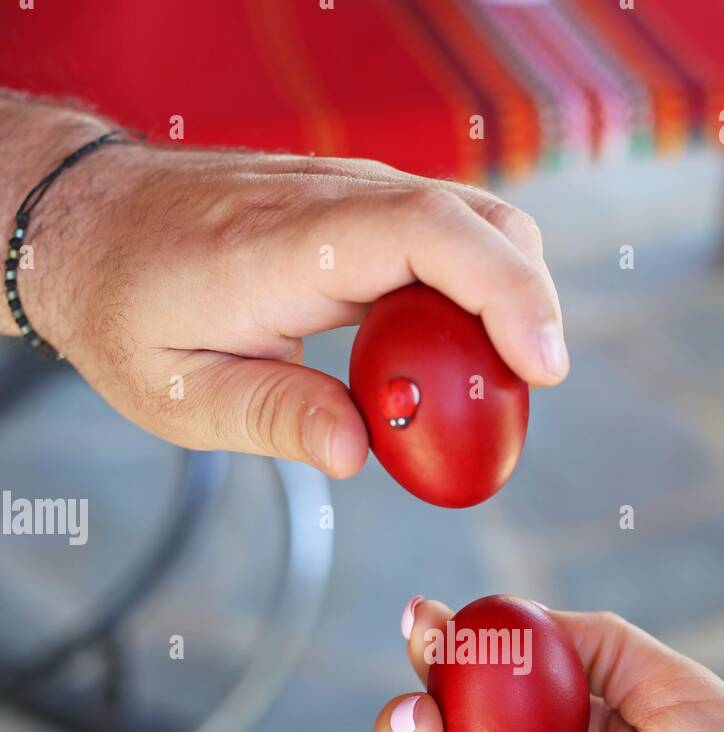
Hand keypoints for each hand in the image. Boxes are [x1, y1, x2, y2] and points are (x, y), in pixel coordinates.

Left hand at [2, 98, 566, 473]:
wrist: (89, 225)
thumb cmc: (128, 310)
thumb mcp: (181, 393)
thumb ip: (275, 418)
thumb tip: (361, 454)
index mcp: (283, 247)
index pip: (424, 235)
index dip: (502, 293)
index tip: (542, 365)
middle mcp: (329, 201)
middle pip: (475, 219)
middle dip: (529, 301)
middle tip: (533, 392)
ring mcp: (347, 194)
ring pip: (470, 221)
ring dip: (505, 297)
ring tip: (490, 386)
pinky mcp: (356, 207)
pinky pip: (441, 235)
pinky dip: (472, 290)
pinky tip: (451, 355)